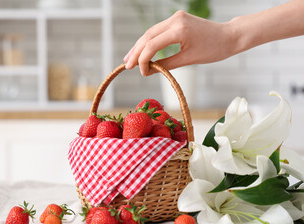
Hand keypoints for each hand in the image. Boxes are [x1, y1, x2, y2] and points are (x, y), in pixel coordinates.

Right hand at [123, 10, 237, 75]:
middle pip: (147, 36)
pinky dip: (149, 41)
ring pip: (150, 32)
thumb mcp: (189, 60)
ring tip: (130, 59)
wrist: (229, 36)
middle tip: (127, 65)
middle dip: (136, 52)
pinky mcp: (177, 19)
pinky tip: (142, 50)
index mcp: (179, 30)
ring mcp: (175, 17)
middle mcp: (175, 20)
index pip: (152, 44)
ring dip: (140, 46)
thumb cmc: (213, 50)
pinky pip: (158, 30)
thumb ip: (166, 64)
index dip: (143, 59)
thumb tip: (149, 71)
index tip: (141, 72)